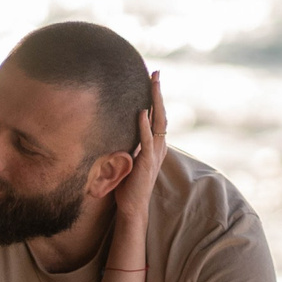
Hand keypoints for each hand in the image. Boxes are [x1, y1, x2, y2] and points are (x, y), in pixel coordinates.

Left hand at [113, 71, 167, 220]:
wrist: (132, 207)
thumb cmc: (128, 185)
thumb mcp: (130, 159)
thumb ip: (130, 145)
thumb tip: (120, 130)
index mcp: (156, 146)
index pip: (158, 117)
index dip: (157, 98)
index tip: (153, 80)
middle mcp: (159, 147)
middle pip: (162, 114)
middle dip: (159, 92)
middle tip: (156, 73)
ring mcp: (154, 155)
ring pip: (158, 122)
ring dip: (156, 102)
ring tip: (153, 84)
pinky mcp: (146, 163)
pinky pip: (146, 141)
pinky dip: (144, 126)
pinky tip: (141, 112)